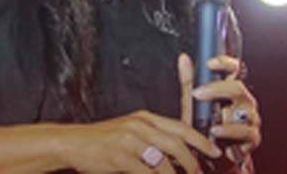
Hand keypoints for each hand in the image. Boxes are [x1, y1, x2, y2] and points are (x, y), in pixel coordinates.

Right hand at [62, 109, 220, 172]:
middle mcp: (140, 125)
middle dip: (194, 162)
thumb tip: (175, 154)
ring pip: (164, 162)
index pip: (180, 126)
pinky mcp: (120, 156)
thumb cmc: (102, 141)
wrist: (72, 143)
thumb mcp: (129, 131)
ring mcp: (130, 140)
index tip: (214, 152)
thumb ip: (152, 138)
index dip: (201, 140)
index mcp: (145, 118)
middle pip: (177, 143)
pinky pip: (147, 173)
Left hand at [178, 53, 261, 164]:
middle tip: (198, 94)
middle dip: (217, 89)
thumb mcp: (193, 102)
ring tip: (211, 125)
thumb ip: (189, 81)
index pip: (234, 69)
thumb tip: (183, 58)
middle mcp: (244, 101)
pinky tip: (217, 133)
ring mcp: (250, 119)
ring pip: (244, 111)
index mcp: (232, 89)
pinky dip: (230, 133)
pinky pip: (246, 133)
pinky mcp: (252, 137)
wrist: (212, 155)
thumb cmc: (204, 126)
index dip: (225, 63)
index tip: (210, 63)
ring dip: (225, 116)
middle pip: (238, 88)